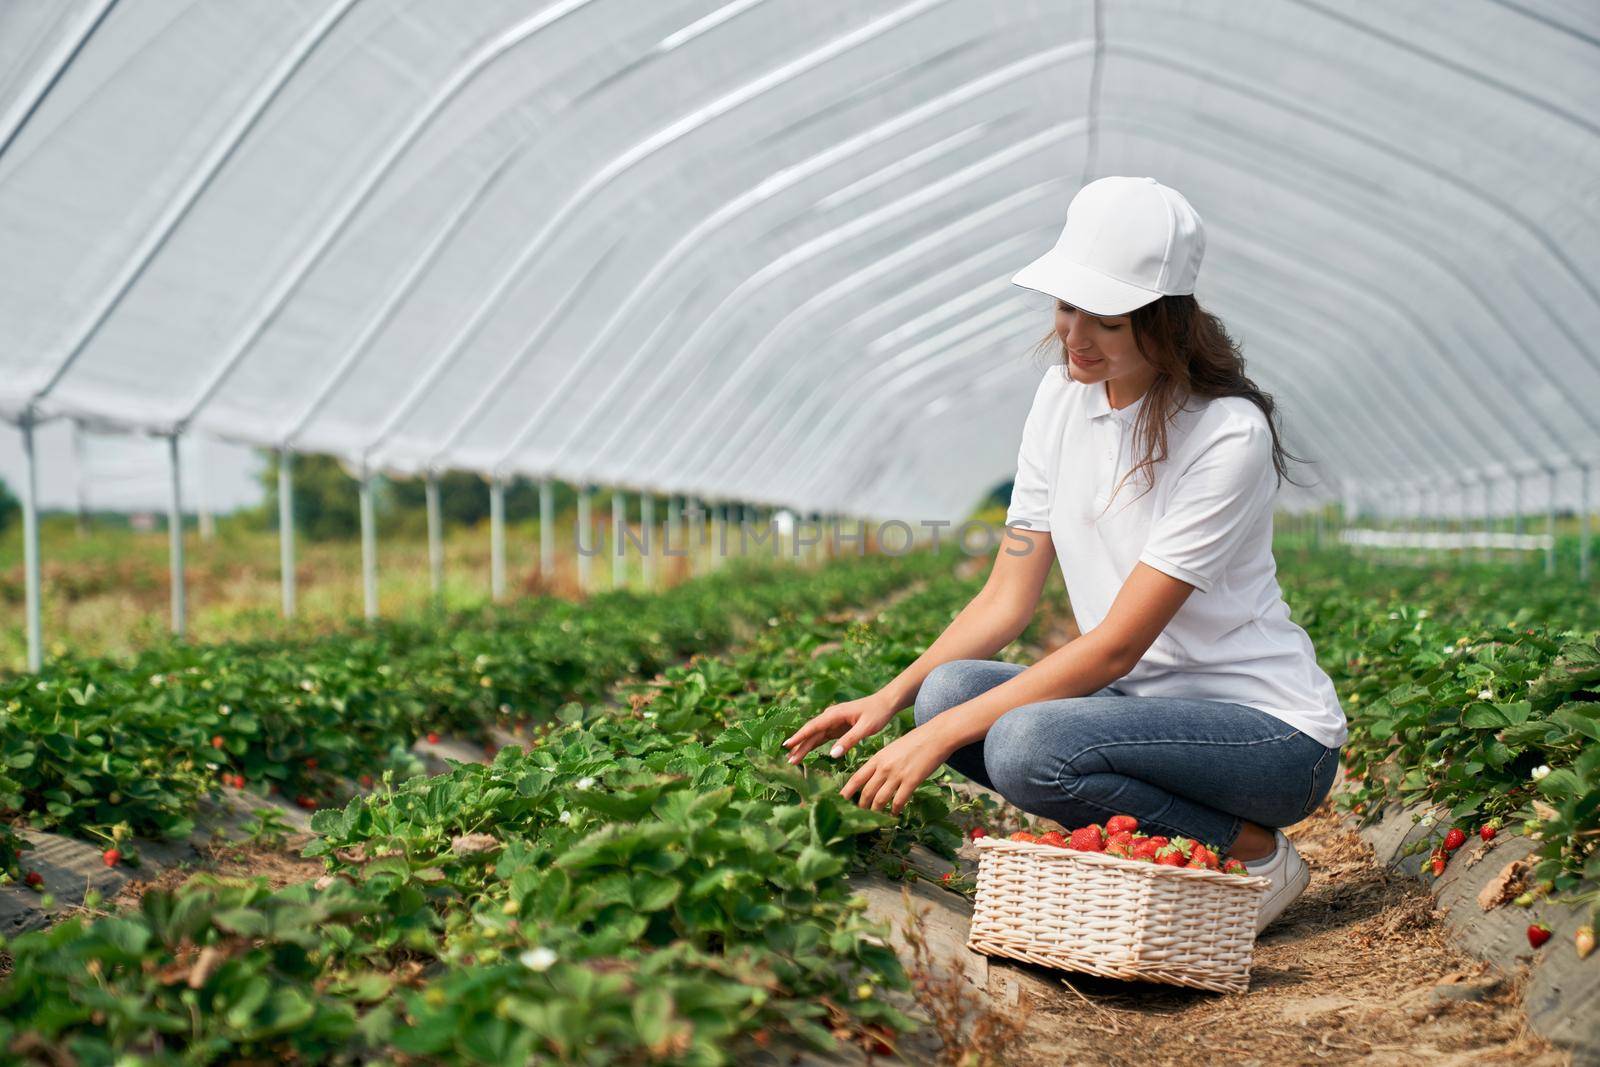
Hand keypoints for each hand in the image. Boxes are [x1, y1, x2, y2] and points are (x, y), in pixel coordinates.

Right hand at [782, 692, 897, 764]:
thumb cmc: (877, 713)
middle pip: (811, 733)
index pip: (813, 727)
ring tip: (793, 759)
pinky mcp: (837, 727)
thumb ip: (849, 740)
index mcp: (835, 714)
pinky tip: (805, 752)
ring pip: (815, 736)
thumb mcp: (865, 727)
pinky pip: (822, 737)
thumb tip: (832, 754)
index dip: (799, 736)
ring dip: (804, 747)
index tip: (787, 745)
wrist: (885, 703)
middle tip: (788, 760)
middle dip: (799, 746)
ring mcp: (833, 722)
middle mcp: (830, 716)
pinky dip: (813, 745)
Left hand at [839, 723, 953, 814]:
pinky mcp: (911, 781)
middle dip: (861, 806)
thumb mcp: (891, 749)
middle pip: (866, 792)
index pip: (856, 778)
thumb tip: (873, 777)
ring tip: (875, 818)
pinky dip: (895, 810)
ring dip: (876, 811)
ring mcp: (897, 774)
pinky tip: (894, 814)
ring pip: (880, 799)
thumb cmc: (914, 741)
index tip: (840, 801)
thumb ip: (881, 762)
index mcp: (877, 758)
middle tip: (859, 815)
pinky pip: (899, 800)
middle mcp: (884, 767)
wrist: (935, 736)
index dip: (846, 791)